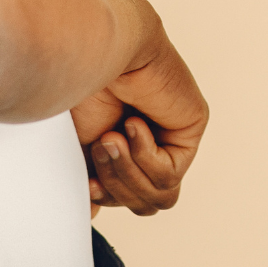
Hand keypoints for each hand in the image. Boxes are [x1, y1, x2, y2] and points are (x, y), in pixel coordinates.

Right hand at [72, 0, 207, 216]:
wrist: (93, 48)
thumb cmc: (76, 86)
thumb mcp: (76, 147)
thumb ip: (89, 180)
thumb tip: (91, 218)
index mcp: (123, 146)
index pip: (123, 199)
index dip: (104, 199)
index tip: (86, 185)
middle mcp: (150, 142)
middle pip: (143, 204)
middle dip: (115, 186)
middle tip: (98, 149)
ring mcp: (173, 135)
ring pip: (158, 197)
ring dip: (126, 173)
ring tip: (109, 138)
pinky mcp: (191, 126)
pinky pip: (170, 174)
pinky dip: (145, 156)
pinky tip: (133, 124)